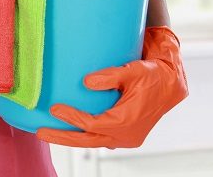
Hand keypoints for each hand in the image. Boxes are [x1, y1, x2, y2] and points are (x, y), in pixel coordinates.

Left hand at [37, 26, 187, 147]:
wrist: (171, 83)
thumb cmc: (153, 75)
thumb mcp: (133, 71)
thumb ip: (110, 76)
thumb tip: (86, 82)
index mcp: (126, 122)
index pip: (91, 124)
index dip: (71, 118)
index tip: (53, 109)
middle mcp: (126, 135)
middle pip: (87, 140)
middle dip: (63, 137)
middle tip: (40, 132)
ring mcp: (126, 137)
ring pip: (93, 141)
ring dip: (72, 137)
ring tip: (50, 131)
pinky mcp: (125, 133)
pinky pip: (101, 137)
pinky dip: (85, 134)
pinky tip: (70, 127)